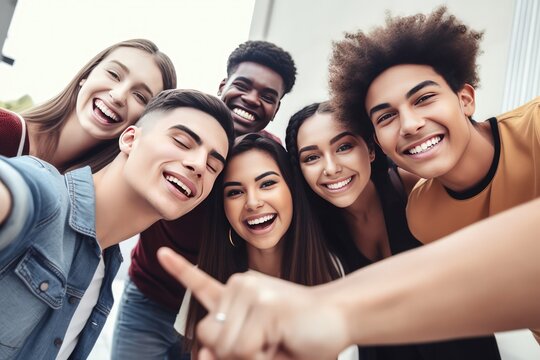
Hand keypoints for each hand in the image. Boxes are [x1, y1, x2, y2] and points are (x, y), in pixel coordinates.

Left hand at [157, 247, 349, 358]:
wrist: (340, 319)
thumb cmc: (300, 335)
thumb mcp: (257, 349)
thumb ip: (226, 351)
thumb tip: (200, 353)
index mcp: (239, 293)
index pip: (202, 284)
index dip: (181, 271)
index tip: (164, 253)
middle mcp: (240, 286)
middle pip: (207, 336)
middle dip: (231, 354)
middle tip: (267, 344)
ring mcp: (250, 291)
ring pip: (224, 346)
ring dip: (251, 357)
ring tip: (278, 339)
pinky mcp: (264, 303)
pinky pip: (243, 348)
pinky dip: (262, 357)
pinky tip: (281, 335)